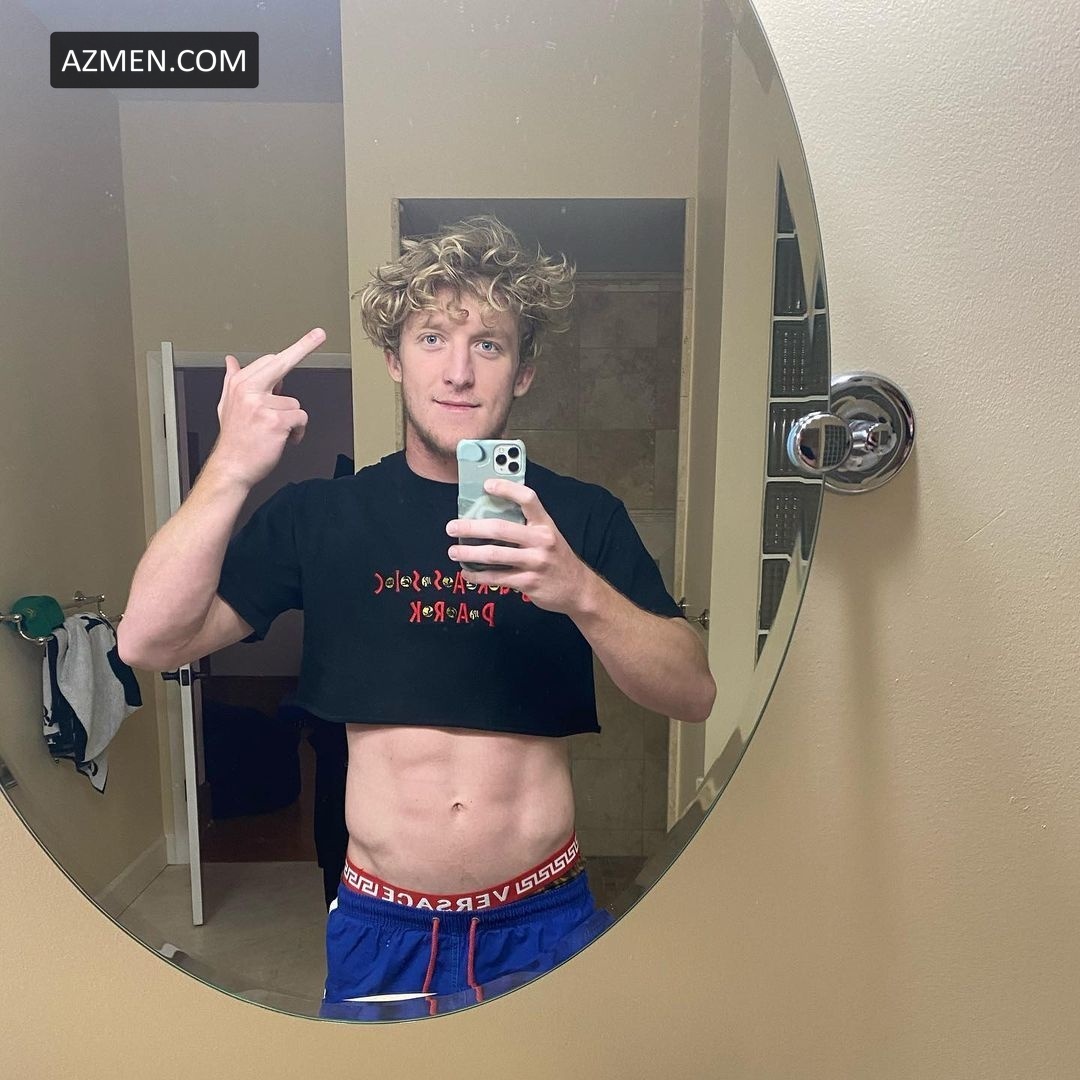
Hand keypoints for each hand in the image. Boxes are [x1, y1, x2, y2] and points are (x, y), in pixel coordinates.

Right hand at [207, 327, 325, 488]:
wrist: (231, 467)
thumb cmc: (235, 439)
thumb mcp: (227, 405)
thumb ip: (231, 380)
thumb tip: (230, 361)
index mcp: (239, 384)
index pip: (270, 360)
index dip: (295, 348)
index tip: (313, 334)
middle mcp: (248, 390)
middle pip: (282, 363)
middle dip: (303, 348)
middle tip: (319, 334)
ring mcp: (261, 405)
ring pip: (294, 402)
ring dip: (291, 419)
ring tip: (275, 431)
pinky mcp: (275, 421)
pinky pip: (300, 418)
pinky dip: (297, 432)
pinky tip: (284, 439)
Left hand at [446, 480, 593, 615]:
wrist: (578, 589)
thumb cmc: (557, 559)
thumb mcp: (548, 537)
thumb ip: (526, 527)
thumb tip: (491, 517)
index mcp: (545, 525)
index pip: (528, 499)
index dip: (507, 489)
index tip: (487, 485)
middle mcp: (542, 541)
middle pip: (500, 529)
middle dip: (472, 528)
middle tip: (452, 527)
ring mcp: (535, 563)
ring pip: (494, 555)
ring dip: (469, 553)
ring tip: (454, 551)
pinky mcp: (528, 583)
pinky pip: (497, 577)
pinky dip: (477, 576)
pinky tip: (467, 573)